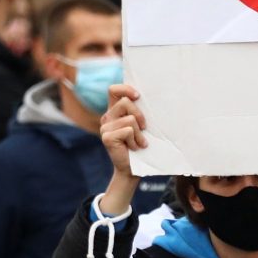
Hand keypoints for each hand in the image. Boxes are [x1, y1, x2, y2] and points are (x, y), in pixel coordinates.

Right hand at [97, 84, 148, 216]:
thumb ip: (139, 112)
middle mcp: (108, 117)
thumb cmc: (140, 145)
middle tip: (144, 127)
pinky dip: (136, 140)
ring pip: (130, 119)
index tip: (138, 96)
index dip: (125, 89)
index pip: (114, 90)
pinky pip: (128, 131)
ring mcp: (105, 127)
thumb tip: (151, 99)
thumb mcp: (140, 126)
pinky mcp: (107, 138)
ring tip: (139, 142)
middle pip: (126, 103)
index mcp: (114, 111)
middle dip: (140, 115)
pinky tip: (134, 148)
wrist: (132, 169)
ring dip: (139, 133)